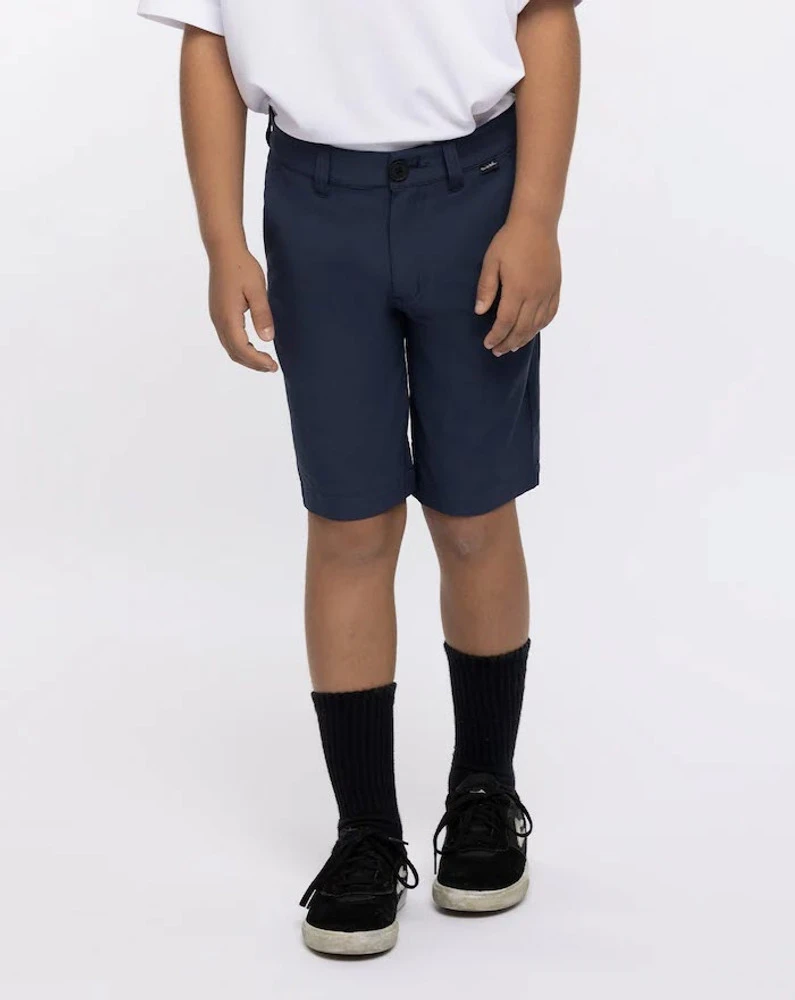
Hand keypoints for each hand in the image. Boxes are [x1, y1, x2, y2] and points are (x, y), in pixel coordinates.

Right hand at [208, 245, 277, 371]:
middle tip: (272, 367)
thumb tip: (267, 339)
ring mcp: (216, 317)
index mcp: (228, 317)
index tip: (273, 366)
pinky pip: (227, 338)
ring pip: (229, 347)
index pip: (242, 349)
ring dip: (246, 357)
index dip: (258, 361)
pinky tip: (253, 347)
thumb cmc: (242, 267)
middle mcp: (219, 320)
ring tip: (264, 361)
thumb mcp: (257, 290)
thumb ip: (262, 315)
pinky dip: (240, 348)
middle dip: (253, 363)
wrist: (224, 251)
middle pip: (234, 352)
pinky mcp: (218, 313)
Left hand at [476, 217, 561, 355]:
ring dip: (525, 338)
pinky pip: (551, 313)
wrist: (536, 222)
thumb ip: (486, 288)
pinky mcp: (556, 286)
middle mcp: (535, 294)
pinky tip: (533, 330)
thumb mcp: (491, 261)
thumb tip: (480, 311)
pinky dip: (541, 326)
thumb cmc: (510, 240)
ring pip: (537, 324)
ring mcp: (548, 291)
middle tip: (498, 351)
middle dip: (509, 342)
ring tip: (513, 346)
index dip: (497, 336)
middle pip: (522, 328)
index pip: (506, 322)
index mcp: (517, 289)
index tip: (488, 344)